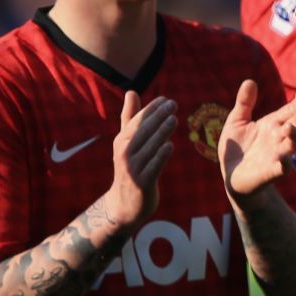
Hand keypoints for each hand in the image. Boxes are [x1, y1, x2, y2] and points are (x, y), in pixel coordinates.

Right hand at [101, 91, 176, 229]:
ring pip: (148, 147)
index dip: (150, 109)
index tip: (165, 99)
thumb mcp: (127, 143)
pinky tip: (169, 145)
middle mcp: (124, 153)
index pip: (136, 122)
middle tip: (173, 104)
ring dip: (161, 133)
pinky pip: (152, 166)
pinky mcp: (142, 182)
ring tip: (174, 119)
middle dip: (157, 117)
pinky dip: (160, 156)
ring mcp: (132, 168)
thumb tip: (131, 91)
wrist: (125, 204)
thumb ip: (130, 118)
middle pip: (142, 132)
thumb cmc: (130, 167)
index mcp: (121, 142)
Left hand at [220, 81, 295, 200]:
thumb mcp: (237, 121)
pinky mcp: (268, 172)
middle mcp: (278, 139)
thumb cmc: (238, 148)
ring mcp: (276, 155)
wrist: (232, 176)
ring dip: (294, 138)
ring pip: (291, 146)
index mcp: (273, 125)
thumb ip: (244, 103)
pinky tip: (284, 161)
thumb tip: (250, 81)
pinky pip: (280, 169)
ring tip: (291, 128)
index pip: (290, 111)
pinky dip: (283, 165)